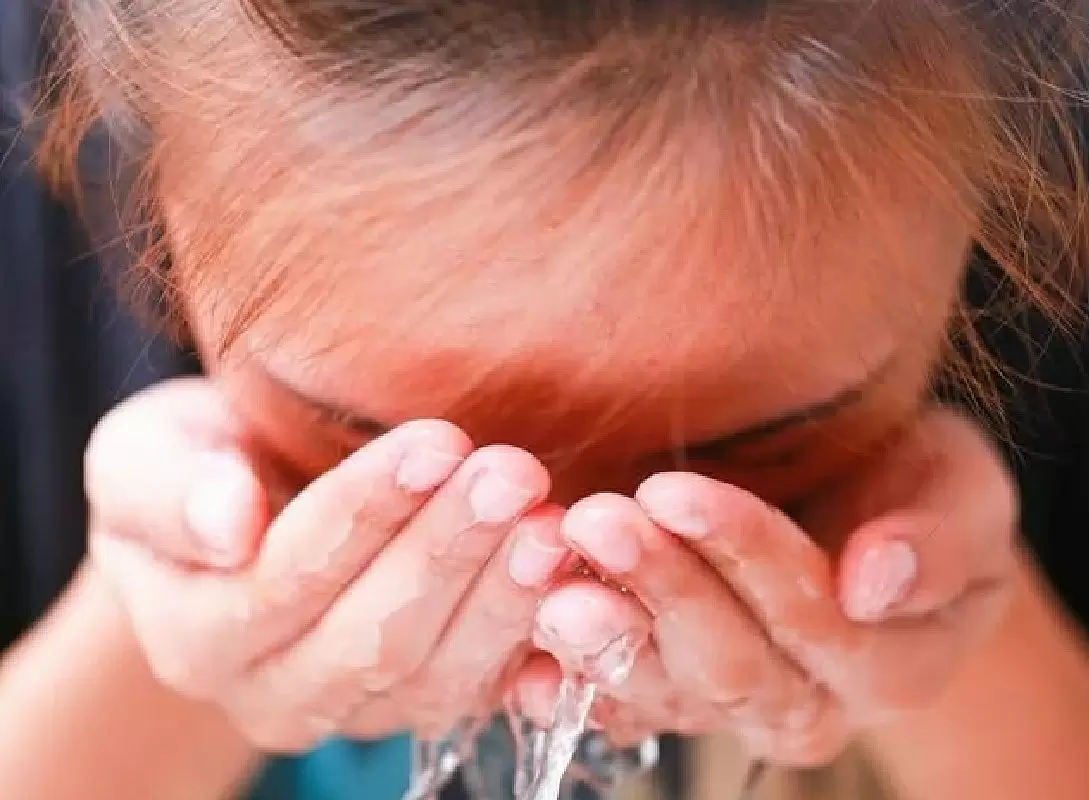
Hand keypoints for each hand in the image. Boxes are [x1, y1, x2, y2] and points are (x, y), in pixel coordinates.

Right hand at [85, 377, 565, 749]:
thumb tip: (227, 525)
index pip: (284, 583)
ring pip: (436, 678)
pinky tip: (570, 575)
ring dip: (501, 598)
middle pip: (371, 640)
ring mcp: (357, 712)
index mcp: (195, 638)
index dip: (362, 515)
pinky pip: (484, 690)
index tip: (435, 441)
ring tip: (554, 522)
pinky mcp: (423, 702)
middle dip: (447, 554)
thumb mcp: (146, 455)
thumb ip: (170, 489)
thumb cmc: (198, 468)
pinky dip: (532, 636)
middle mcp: (274, 696)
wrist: (245, 511)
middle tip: (512, 474)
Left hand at [515, 409, 1016, 764]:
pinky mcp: (667, 689)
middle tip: (597, 520)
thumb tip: (877, 584)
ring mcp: (728, 701)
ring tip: (552, 583)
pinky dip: (566, 686)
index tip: (677, 492)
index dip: (746, 556)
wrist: (862, 500)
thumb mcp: (961, 494)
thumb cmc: (917, 487)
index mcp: (889, 664)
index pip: (813, 616)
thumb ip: (939, 543)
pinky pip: (614, 704)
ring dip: (604, 636)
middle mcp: (804, 700)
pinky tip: (523, 660)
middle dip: (661, 588)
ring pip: (663, 689)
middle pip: (728, 662)